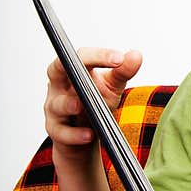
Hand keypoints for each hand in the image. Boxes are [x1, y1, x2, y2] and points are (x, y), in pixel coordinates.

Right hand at [44, 48, 142, 163]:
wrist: (83, 136)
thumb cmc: (95, 104)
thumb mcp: (111, 87)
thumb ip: (122, 71)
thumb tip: (136, 54)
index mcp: (71, 71)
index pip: (79, 56)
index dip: (98, 55)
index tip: (119, 58)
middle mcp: (59, 87)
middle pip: (57, 69)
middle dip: (72, 67)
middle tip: (90, 71)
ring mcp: (54, 109)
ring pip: (57, 104)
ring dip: (69, 104)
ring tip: (81, 106)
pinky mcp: (56, 131)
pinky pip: (62, 132)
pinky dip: (75, 134)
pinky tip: (89, 135)